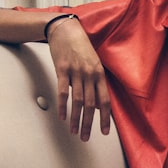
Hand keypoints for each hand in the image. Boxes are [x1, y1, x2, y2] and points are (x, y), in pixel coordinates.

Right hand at [46, 18, 111, 139]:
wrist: (65, 29)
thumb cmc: (80, 48)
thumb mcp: (93, 64)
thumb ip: (96, 84)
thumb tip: (98, 106)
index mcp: (100, 74)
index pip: (105, 101)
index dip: (105, 118)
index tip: (104, 132)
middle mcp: (90, 74)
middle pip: (91, 105)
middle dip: (89, 124)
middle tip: (86, 138)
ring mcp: (76, 72)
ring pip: (78, 101)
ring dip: (76, 119)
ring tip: (74, 132)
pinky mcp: (62, 69)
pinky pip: (63, 91)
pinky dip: (63, 106)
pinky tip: (62, 117)